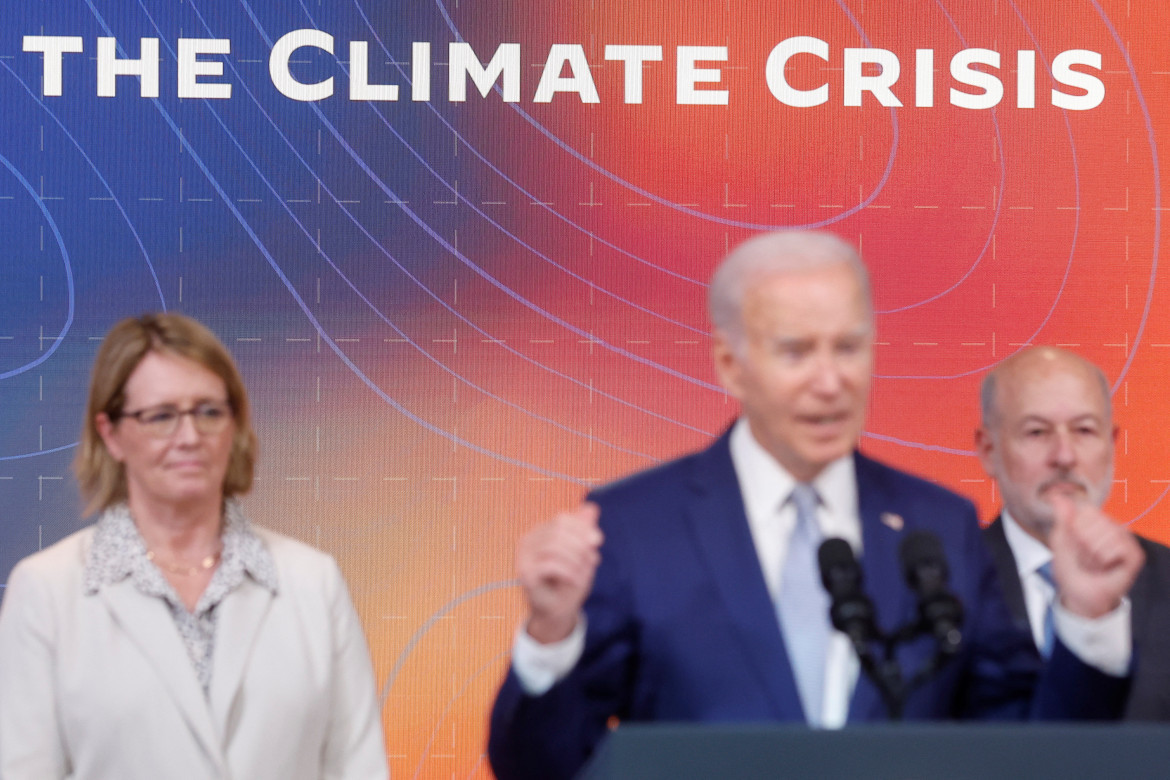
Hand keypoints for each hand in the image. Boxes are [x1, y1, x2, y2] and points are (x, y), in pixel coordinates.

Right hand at [517, 503, 603, 643]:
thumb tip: (592, 507)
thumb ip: (583, 530)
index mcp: (539, 532)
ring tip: (586, 571)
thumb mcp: (580, 552)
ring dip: (576, 559)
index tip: (598, 541)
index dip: (582, 527)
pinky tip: (577, 580)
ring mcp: (523, 557)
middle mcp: (527, 541)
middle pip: (558, 531)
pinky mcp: (525, 574)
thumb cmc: (568, 579)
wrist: (558, 610)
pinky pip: (550, 565)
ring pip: (554, 547)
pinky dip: (569, 572)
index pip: (562, 519)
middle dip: (581, 545)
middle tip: (594, 560)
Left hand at [1049, 492, 1143, 618]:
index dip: (1075, 528)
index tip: (1074, 542)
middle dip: (1083, 544)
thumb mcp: (1060, 539)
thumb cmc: (1070, 567)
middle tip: (1085, 556)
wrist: (1078, 593)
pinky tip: (1106, 567)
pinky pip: (1117, 548)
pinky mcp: (1134, 555)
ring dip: (1092, 554)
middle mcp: (1113, 526)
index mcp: (1096, 520)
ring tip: (1094, 564)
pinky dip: (1105, 560)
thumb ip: (1061, 517)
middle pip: (1095, 522)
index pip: (1087, 510)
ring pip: (1106, 535)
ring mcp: (1126, 540)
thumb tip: (1056, 495)